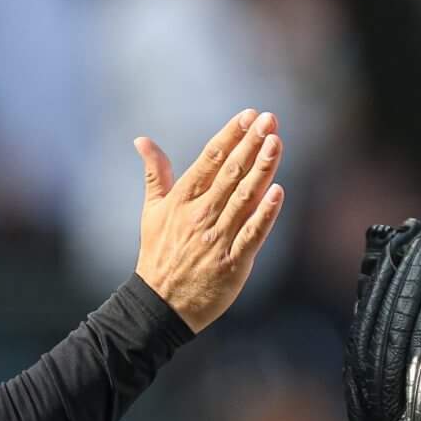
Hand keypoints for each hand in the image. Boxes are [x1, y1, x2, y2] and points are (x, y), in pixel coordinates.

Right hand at [133, 110, 285, 331]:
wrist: (160, 305)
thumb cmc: (158, 255)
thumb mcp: (151, 211)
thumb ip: (155, 173)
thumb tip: (142, 140)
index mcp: (181, 200)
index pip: (209, 160)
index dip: (230, 136)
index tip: (249, 115)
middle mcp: (199, 215)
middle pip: (230, 174)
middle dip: (250, 144)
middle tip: (269, 120)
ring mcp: (216, 239)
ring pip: (243, 198)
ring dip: (261, 170)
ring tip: (276, 143)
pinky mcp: (232, 263)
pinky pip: (252, 234)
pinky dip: (265, 214)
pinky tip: (279, 192)